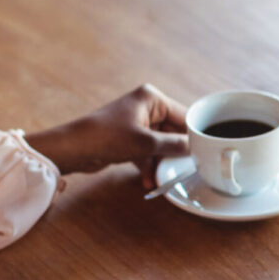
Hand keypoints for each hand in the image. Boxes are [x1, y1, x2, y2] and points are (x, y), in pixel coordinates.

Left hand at [24, 84, 188, 186]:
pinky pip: (147, 152)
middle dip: (177, 152)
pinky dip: (149, 165)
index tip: (205, 152)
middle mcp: (146, 107)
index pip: (184, 115)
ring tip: (165, 178)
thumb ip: (174, 145)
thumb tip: (195, 149)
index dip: (194, 135)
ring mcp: (136, 123)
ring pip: (161, 144)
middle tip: (188, 168)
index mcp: (152, 98)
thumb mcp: (146, 143)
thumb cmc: (106, 137)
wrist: (73, 148)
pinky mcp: (128, 138)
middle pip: (173, 131)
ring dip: (162, 162)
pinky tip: (149, 181)